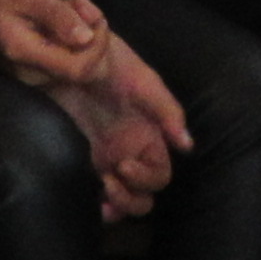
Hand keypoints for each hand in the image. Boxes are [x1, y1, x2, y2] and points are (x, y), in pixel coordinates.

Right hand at [0, 0, 113, 86]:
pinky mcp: (31, 68)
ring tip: (70, 1)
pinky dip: (70, 36)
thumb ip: (55, 15)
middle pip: (84, 68)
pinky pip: (63, 58)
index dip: (99, 45)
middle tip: (80, 1)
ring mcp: (31, 75)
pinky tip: (61, 12)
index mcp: (30, 57)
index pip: (82, 69)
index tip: (92, 13)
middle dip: (95, 35)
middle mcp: (33, 75)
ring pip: (75, 62)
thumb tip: (87, 37)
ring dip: (83, 32)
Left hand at [33, 34, 195, 220]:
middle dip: (132, 198)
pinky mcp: (89, 158)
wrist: (73, 54)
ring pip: (127, 199)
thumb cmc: (112, 63)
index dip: (146, 178)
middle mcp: (134, 152)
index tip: (123, 165)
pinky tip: (92, 201)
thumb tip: (187, 146)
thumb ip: (166, 112)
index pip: (160, 175)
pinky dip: (102, 204)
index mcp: (150, 137)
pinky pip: (102, 192)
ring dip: (120, 205)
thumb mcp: (143, 82)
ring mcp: (111, 158)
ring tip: (103, 199)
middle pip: (146, 194)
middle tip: (110, 181)